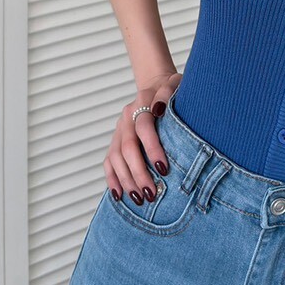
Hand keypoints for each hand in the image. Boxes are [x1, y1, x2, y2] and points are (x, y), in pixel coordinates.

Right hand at [104, 72, 181, 204]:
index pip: (143, 127)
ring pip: (116, 158)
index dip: (152, 148)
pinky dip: (112, 179)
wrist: (156, 85)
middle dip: (139, 172)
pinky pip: (109, 162)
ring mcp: (118, 130)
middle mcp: (126, 118)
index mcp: (142, 102)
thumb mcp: (175, 85)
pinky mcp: (115, 141)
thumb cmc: (172, 89)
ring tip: (140, 199)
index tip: (163, 169)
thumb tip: (159, 109)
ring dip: (126, 180)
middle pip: (127, 148)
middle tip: (151, 193)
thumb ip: (168, 94)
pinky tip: (119, 196)